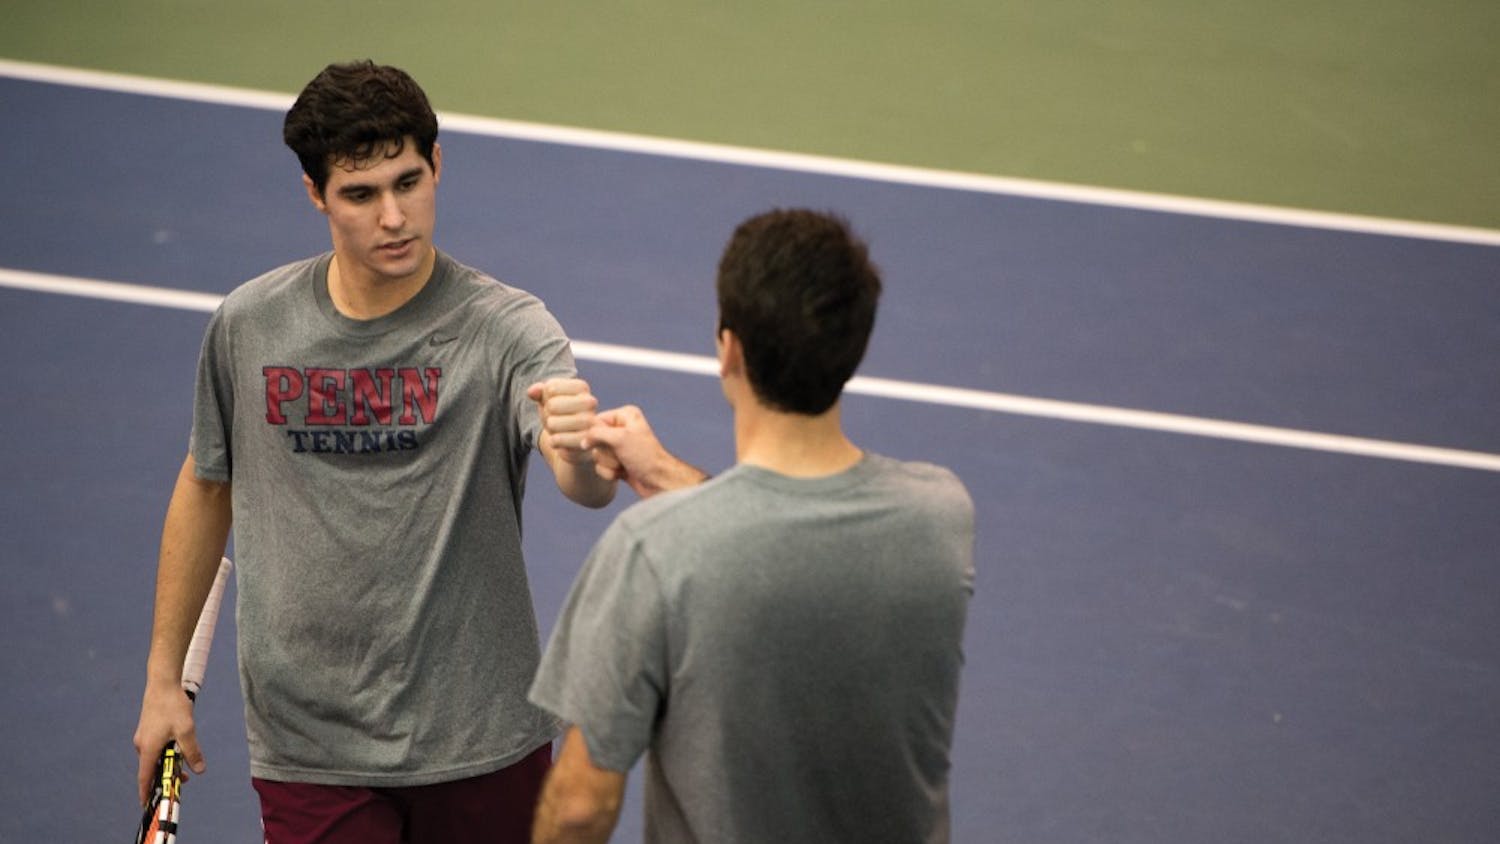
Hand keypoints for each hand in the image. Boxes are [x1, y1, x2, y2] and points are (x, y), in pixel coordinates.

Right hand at [133, 679, 203, 804]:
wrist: (162, 683)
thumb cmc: (173, 706)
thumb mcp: (187, 731)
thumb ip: (192, 752)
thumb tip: (199, 770)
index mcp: (148, 749)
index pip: (144, 777)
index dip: (146, 792)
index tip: (147, 805)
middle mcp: (142, 745)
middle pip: (151, 768)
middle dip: (165, 776)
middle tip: (182, 781)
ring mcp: (143, 736)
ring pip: (154, 757)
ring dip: (167, 763)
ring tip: (184, 762)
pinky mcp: (147, 729)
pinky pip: (155, 747)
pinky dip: (165, 752)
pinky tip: (178, 745)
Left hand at [527, 378, 598, 465]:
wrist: (575, 440)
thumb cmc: (561, 415)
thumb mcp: (548, 400)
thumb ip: (539, 391)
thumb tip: (532, 391)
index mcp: (581, 387)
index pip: (550, 388)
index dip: (545, 398)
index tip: (556, 403)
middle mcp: (590, 402)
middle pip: (551, 405)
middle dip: (547, 413)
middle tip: (557, 418)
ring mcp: (590, 422)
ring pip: (552, 423)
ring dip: (550, 428)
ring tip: (560, 429)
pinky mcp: (585, 441)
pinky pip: (557, 440)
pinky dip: (553, 441)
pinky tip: (562, 440)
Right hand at [586, 405, 707, 497]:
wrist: (658, 482)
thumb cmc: (644, 456)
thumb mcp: (619, 438)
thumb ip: (596, 433)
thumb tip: (582, 441)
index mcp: (625, 415)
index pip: (596, 421)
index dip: (597, 435)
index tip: (610, 443)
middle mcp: (623, 429)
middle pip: (595, 440)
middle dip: (605, 452)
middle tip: (621, 455)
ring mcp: (620, 447)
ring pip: (597, 455)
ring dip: (608, 463)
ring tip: (624, 464)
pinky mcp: (618, 463)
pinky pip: (601, 467)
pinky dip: (610, 472)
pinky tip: (623, 474)